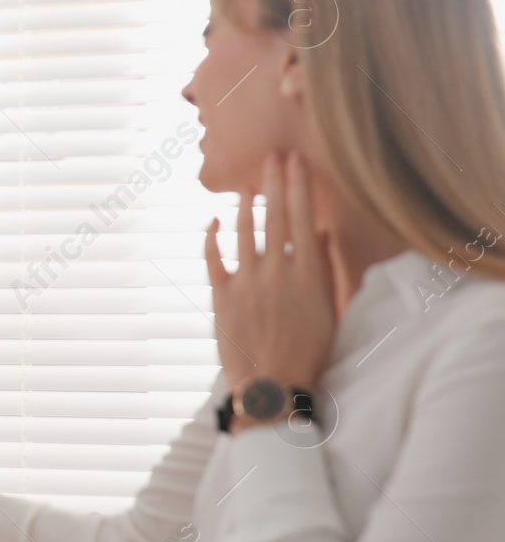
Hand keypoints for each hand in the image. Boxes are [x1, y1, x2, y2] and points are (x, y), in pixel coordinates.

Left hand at [204, 151, 336, 407]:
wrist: (271, 385)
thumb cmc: (308, 351)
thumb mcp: (329, 310)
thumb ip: (325, 269)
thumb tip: (322, 233)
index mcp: (308, 275)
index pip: (303, 219)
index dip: (299, 187)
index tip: (297, 161)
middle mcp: (277, 273)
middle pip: (275, 217)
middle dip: (274, 182)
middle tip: (273, 155)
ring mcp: (246, 283)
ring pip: (243, 233)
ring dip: (245, 206)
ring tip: (247, 185)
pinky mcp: (221, 297)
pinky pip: (212, 258)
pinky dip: (210, 237)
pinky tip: (212, 220)